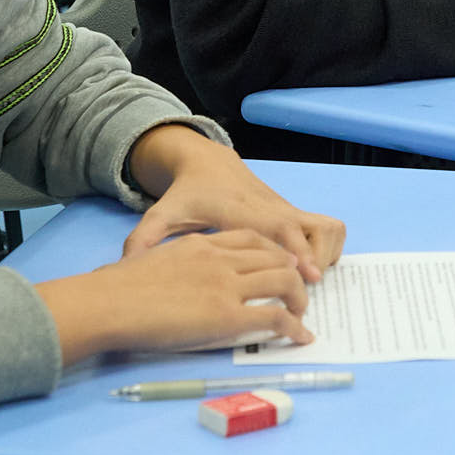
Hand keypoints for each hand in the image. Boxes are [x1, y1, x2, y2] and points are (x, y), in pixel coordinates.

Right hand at [38, 230, 311, 361]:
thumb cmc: (115, 288)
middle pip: (275, 257)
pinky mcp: (228, 316)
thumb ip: (161, 263)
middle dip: (292, 274)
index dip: (272, 252)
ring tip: (301, 316)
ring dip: (299, 299)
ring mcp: (227, 286)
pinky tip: (300, 337)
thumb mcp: (146, 261)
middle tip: (296, 294)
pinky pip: (275, 317)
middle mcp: (220, 259)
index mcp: (200, 244)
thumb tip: (149, 279)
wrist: (109, 301)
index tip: (279, 266)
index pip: (250, 239)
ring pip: (284, 281)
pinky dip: (294, 327)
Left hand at [124, 123, 344, 281]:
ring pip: (328, 227)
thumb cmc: (187, 193)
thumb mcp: (161, 213)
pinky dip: (329, 247)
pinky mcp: (295, 214)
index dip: (297, 251)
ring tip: (309, 279)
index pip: (278, 229)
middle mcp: (272, 210)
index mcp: (242, 213)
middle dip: (318, 260)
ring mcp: (288, 211)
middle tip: (307, 291)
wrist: (208, 162)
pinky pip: (328, 229)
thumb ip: (143, 238)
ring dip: (327, 254)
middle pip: (312, 230)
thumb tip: (125, 265)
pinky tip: (310, 267)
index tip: (308, 275)